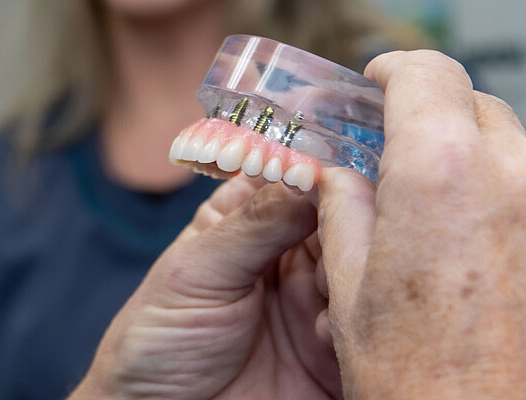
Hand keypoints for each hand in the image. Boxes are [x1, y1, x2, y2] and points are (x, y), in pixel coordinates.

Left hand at [71, 175, 340, 399]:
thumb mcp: (196, 270)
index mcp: (252, 221)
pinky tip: (323, 331)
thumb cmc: (156, 339)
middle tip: (344, 229)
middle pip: (345, 220)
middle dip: (349, 222)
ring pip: (365, 271)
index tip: (337, 173)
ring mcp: (318, 305)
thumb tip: (310, 174)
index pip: (300, 177)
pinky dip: (357, 326)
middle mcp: (293, 257)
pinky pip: (369, 331)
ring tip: (322, 287)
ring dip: (354, 273)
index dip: (323, 170)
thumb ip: (253, 223)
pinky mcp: (336, 355)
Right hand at [317, 50, 525, 398]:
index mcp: (443, 174)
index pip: (425, 73)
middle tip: (390, 148)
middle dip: (427, 114)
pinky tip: (470, 247)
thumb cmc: (430, 387)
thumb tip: (338, 180)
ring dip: (467, 157)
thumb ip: (343, 213)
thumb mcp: (354, 295)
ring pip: (509, 144)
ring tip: (429, 212)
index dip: (392, 70)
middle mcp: (516, 175)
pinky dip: (501, 194)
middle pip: (471, 102)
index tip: (374, 82)